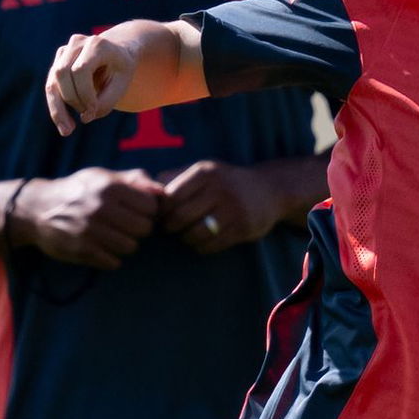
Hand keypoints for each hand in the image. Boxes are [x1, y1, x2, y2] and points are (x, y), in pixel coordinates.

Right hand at [10, 168, 160, 268]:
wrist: (38, 209)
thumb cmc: (78, 191)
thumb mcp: (103, 177)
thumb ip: (135, 180)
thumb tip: (163, 191)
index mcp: (109, 187)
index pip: (150, 207)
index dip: (147, 211)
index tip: (138, 212)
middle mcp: (100, 208)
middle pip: (144, 229)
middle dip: (139, 229)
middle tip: (127, 226)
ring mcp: (90, 230)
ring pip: (131, 247)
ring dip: (126, 244)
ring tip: (114, 237)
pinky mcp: (82, 250)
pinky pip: (113, 262)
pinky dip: (111, 258)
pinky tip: (102, 247)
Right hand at [47, 32, 137, 134]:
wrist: (117, 54)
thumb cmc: (121, 70)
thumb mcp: (122, 85)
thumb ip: (106, 101)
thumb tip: (85, 118)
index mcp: (97, 44)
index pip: (80, 69)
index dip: (84, 93)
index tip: (94, 110)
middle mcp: (77, 43)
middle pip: (62, 74)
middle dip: (73, 100)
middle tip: (87, 117)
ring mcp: (64, 52)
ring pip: (52, 82)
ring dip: (58, 109)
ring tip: (67, 131)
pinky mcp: (57, 64)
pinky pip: (51, 88)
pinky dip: (56, 108)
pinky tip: (64, 125)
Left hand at [157, 161, 293, 255]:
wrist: (269, 190)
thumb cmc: (226, 182)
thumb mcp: (204, 170)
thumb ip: (175, 177)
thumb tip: (149, 192)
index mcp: (205, 172)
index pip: (170, 196)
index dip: (161, 210)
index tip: (162, 215)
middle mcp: (219, 189)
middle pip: (180, 217)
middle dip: (170, 228)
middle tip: (170, 229)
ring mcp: (233, 210)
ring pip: (195, 234)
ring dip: (186, 239)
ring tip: (186, 235)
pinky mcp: (243, 229)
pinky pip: (211, 246)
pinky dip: (201, 247)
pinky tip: (202, 241)